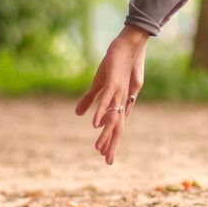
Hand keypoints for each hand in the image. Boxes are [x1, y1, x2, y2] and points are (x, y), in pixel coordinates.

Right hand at [75, 27, 150, 163]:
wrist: (129, 45)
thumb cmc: (117, 64)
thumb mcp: (100, 84)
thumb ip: (90, 99)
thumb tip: (78, 115)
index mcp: (120, 102)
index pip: (116, 126)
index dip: (111, 141)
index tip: (106, 158)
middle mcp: (122, 100)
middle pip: (117, 127)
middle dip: (111, 144)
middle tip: (107, 161)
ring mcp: (119, 92)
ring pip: (112, 117)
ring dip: (105, 133)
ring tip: (98, 148)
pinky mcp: (114, 82)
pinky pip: (107, 100)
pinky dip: (101, 112)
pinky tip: (94, 124)